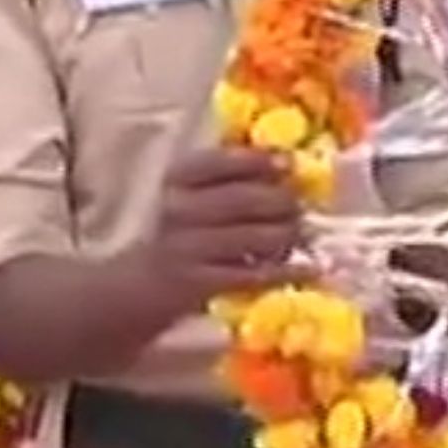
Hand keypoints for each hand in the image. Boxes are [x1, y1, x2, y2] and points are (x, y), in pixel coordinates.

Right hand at [142, 148, 304, 305]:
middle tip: (299, 207)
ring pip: (254, 236)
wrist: (138, 285)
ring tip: (300, 235)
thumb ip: (229, 176)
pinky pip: (254, 274)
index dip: (259, 161)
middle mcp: (179, 210)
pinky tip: (309, 267)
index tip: (287, 164)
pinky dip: (286, 270)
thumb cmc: (177, 231)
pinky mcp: (199, 282)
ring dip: (287, 235)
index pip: (220, 162)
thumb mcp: (191, 195)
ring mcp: (189, 248)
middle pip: (245, 199)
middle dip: (282, 202)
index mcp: (177, 179)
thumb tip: (285, 161)